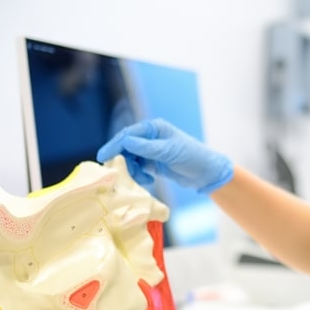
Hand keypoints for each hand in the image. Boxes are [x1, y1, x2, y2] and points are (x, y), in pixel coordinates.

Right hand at [96, 119, 233, 193]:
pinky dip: (139, 175)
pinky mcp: (153, 163)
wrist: (206, 173)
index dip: (114, 145)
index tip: (103, 157)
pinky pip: (137, 168)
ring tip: (144, 179)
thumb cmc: (192, 157)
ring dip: (132, 171)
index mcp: (154, 128)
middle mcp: (150, 137)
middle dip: (123, 161)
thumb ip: (147, 147)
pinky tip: (149, 180)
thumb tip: (125, 141)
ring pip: (130, 159)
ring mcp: (151, 150)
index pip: (128, 135)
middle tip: (121, 174)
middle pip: (126, 147)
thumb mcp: (169, 152)